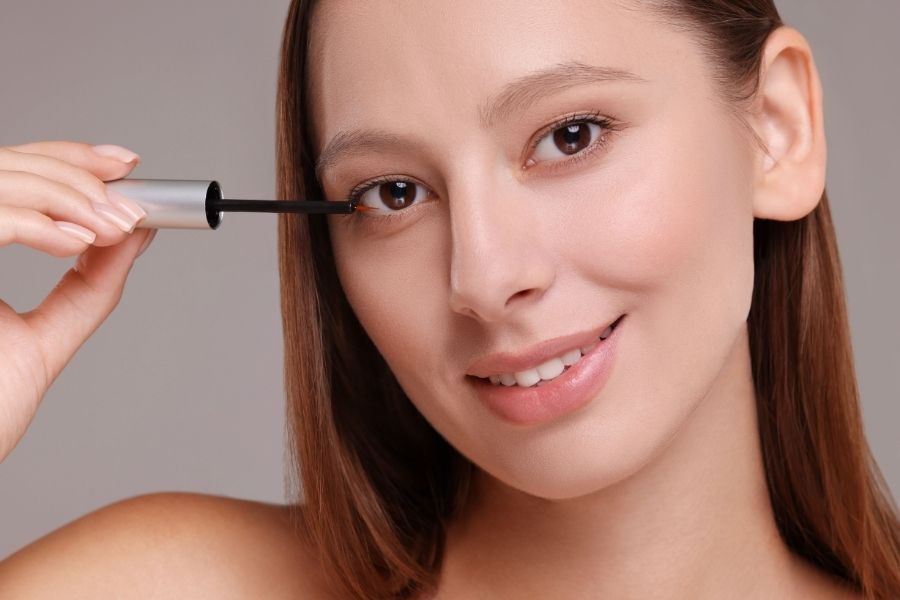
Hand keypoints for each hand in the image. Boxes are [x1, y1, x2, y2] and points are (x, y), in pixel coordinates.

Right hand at [0, 141, 155, 461]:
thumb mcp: (45, 338)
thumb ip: (89, 286)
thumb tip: (136, 234)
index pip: (12, 175)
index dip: (68, 157)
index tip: (126, 166)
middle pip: (5, 164)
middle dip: (79, 173)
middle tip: (132, 202)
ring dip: (70, 196)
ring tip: (115, 227)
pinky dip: (38, 222)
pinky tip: (79, 242)